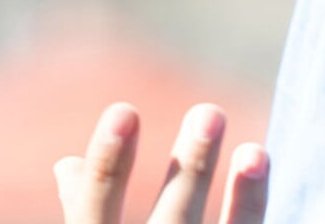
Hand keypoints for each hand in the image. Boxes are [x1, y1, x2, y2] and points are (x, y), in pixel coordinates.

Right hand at [55, 102, 267, 223]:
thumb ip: (86, 215)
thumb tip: (66, 163)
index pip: (93, 210)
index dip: (108, 164)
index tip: (124, 111)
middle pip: (173, 219)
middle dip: (191, 170)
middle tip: (209, 113)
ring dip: (244, 199)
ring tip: (254, 150)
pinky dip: (252, 206)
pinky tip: (259, 161)